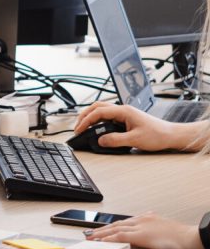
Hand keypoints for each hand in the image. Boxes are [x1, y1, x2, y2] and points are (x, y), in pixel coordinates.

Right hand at [72, 100, 201, 151]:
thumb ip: (115, 140)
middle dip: (84, 116)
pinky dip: (99, 121)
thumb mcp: (135, 140)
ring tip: (83, 127)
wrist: (171, 135)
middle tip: (77, 127)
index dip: (86, 121)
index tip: (79, 130)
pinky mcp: (126, 119)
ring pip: (102, 110)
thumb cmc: (157, 135)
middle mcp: (123, 110)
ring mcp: (124, 114)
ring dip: (91, 117)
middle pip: (97, 107)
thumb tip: (100, 140)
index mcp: (124, 111)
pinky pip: (108, 117)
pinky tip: (97, 128)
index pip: (99, 112)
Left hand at [88, 211, 203, 248]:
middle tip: (90, 234)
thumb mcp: (167, 231)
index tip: (102, 230)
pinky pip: (120, 236)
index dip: (112, 226)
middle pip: (117, 224)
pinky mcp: (142, 235)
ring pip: (115, 229)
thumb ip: (157, 230)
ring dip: (101, 233)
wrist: (194, 238)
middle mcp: (142, 220)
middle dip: (102, 229)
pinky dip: (109, 239)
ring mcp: (141, 227)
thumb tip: (153, 235)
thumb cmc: (184, 238)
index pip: (125, 222)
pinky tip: (101, 241)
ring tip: (90, 238)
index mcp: (148, 218)